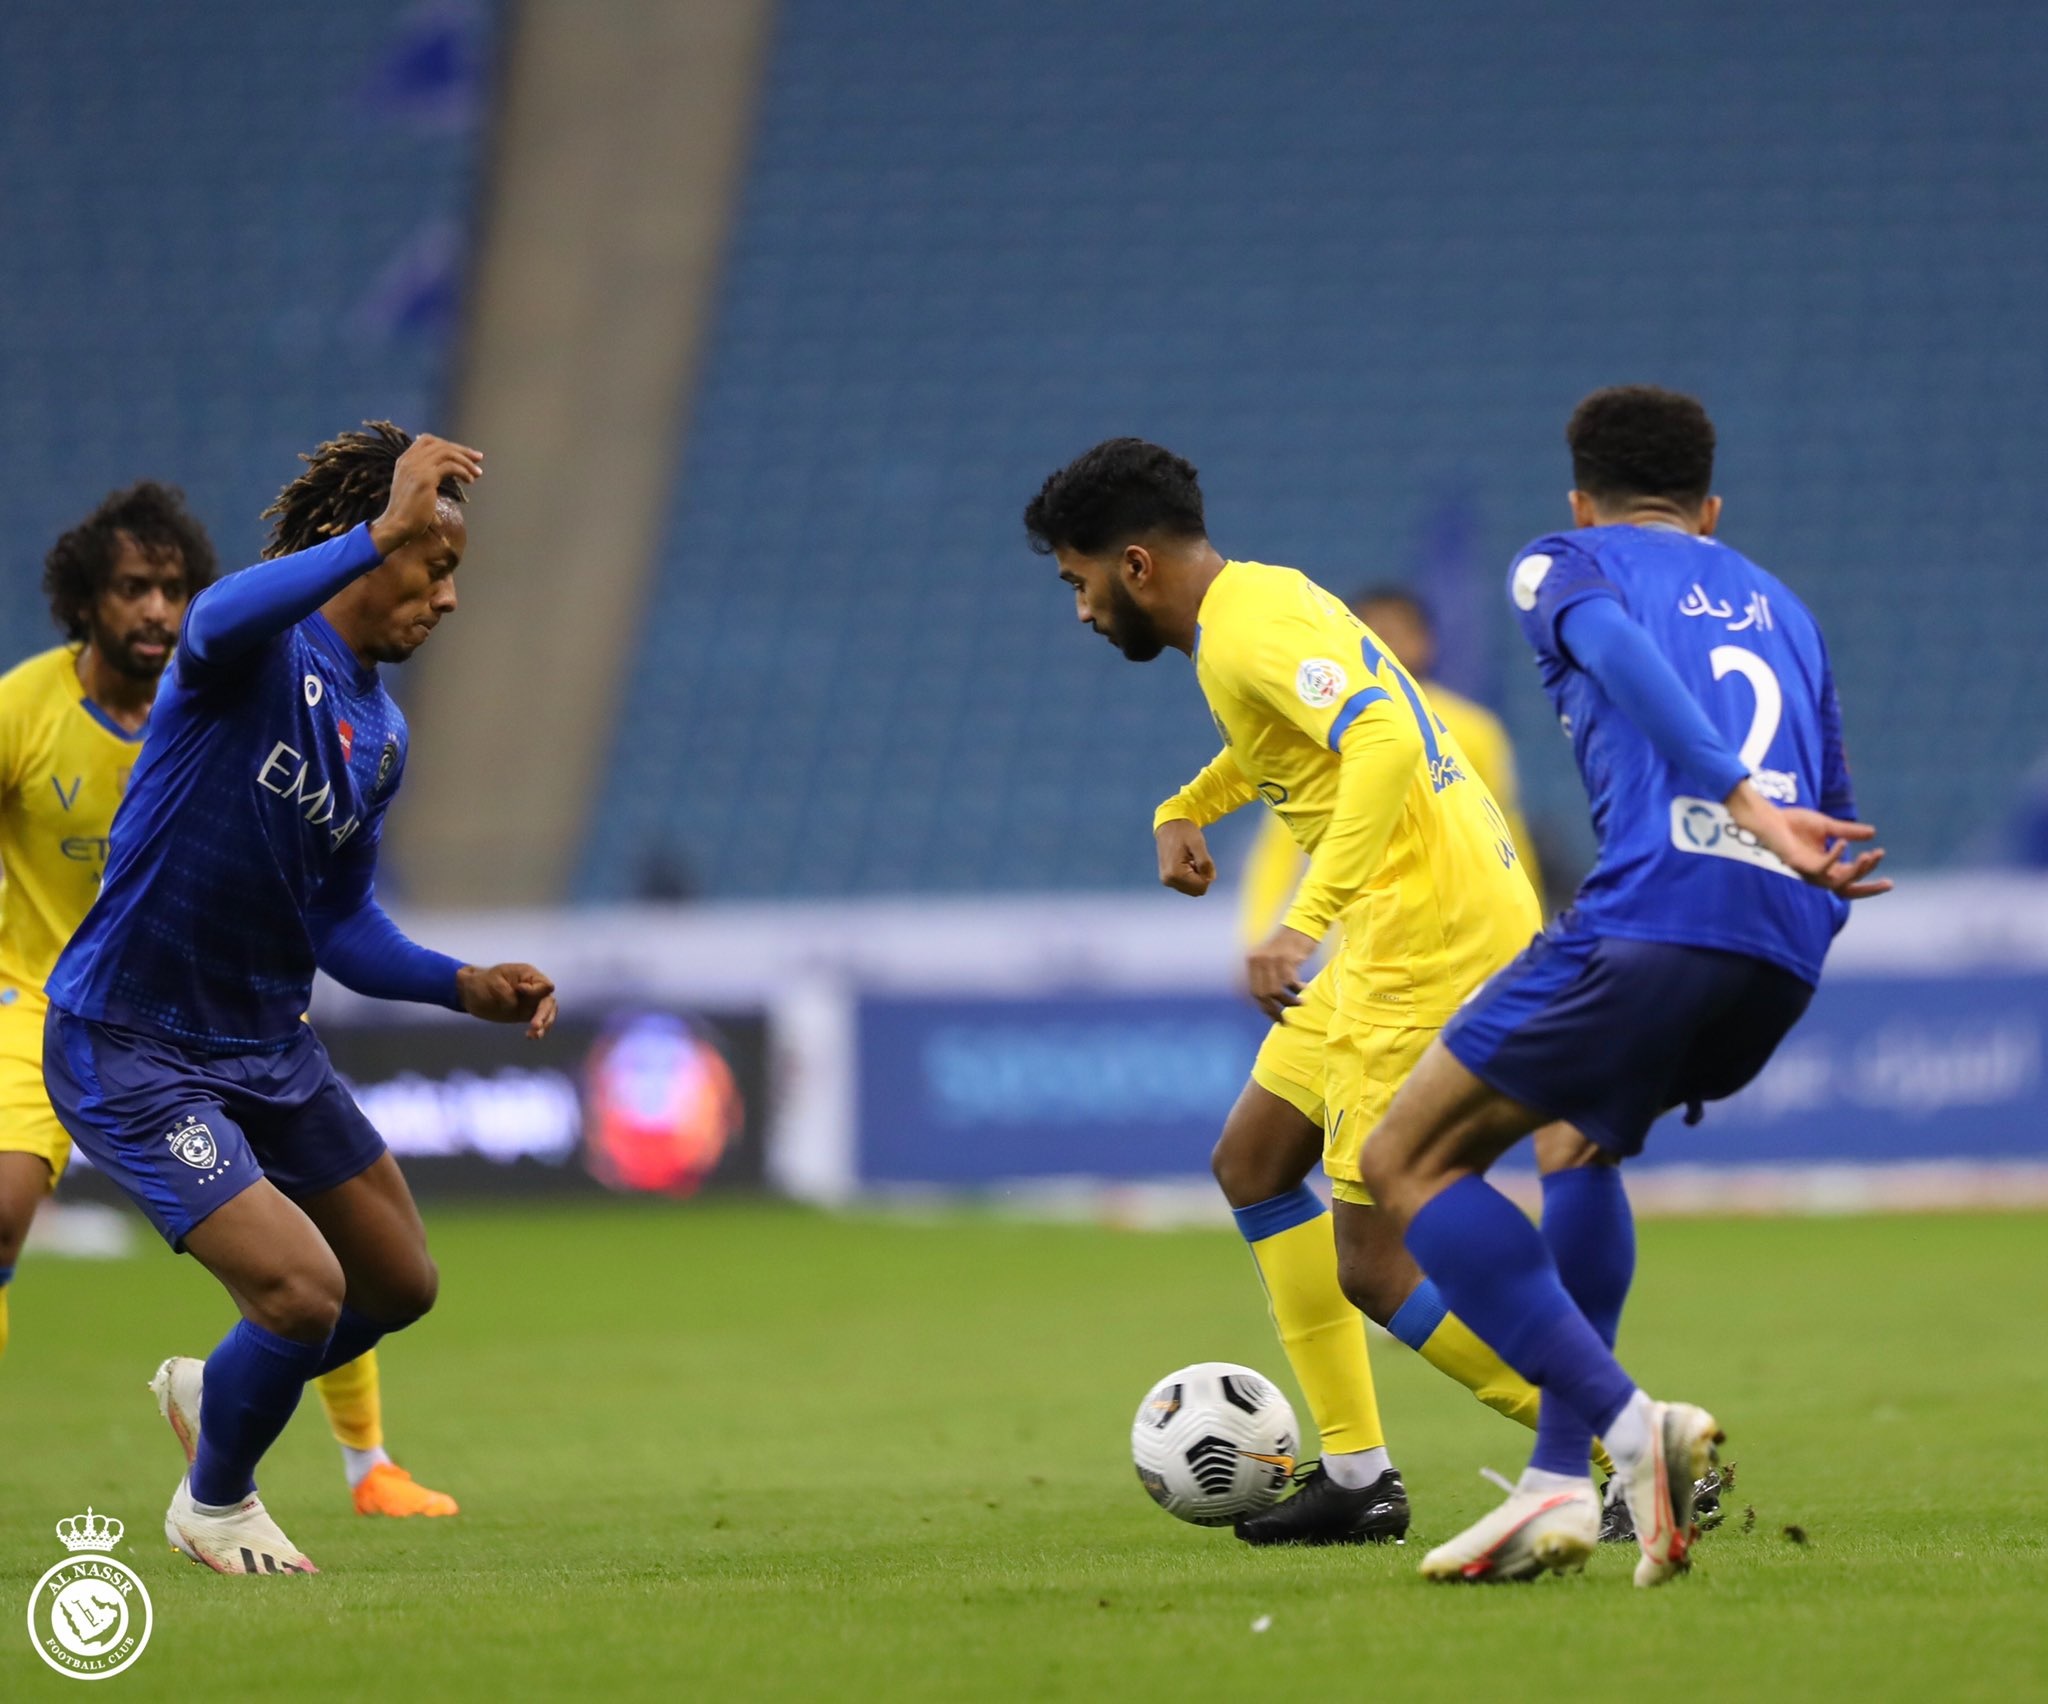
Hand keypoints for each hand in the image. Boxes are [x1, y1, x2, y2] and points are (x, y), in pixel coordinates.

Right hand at [370, 434, 482, 557]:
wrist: (396, 526)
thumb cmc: (407, 513)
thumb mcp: (413, 487)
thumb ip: (424, 476)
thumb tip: (442, 472)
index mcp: (405, 460)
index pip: (427, 440)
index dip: (447, 444)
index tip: (464, 454)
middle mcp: (409, 460)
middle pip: (440, 445)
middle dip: (462, 450)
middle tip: (478, 458)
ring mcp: (416, 467)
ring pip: (447, 453)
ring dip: (466, 461)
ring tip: (477, 473)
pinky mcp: (425, 479)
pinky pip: (450, 466)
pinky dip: (463, 471)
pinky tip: (469, 480)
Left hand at [456, 962, 557, 1038]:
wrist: (470, 994)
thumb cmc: (481, 983)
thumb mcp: (493, 983)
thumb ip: (509, 993)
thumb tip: (521, 999)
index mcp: (528, 975)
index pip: (543, 984)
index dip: (535, 991)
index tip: (519, 990)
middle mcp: (534, 988)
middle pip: (548, 1001)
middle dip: (544, 1014)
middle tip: (535, 1026)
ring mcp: (531, 1002)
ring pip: (547, 1013)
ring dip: (544, 1024)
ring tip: (535, 1035)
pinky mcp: (526, 1013)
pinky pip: (539, 1021)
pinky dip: (538, 1030)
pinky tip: (532, 1037)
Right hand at [1156, 819, 1215, 895]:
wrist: (1169, 825)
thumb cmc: (1184, 832)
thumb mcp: (1198, 844)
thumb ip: (1205, 863)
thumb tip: (1210, 879)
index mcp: (1175, 873)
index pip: (1201, 887)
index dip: (1207, 875)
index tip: (1202, 859)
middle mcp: (1169, 881)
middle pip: (1196, 891)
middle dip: (1202, 877)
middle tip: (1196, 859)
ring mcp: (1167, 881)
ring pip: (1192, 889)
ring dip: (1196, 876)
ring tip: (1190, 860)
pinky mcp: (1167, 879)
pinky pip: (1186, 885)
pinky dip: (1190, 876)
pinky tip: (1187, 862)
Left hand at [1247, 925, 1317, 1020]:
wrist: (1302, 925)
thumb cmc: (1291, 945)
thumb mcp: (1272, 959)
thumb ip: (1267, 976)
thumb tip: (1269, 1003)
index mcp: (1252, 961)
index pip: (1254, 992)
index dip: (1264, 1007)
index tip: (1275, 1017)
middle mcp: (1258, 960)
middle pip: (1263, 994)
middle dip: (1274, 1010)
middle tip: (1285, 1020)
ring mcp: (1271, 959)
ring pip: (1276, 991)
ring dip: (1289, 1001)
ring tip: (1300, 1003)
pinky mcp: (1286, 958)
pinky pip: (1290, 982)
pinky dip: (1298, 989)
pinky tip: (1305, 989)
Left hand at [1723, 781, 1892, 899]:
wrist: (1769, 817)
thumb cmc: (1793, 823)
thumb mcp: (1827, 826)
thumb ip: (1848, 831)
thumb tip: (1873, 833)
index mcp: (1826, 866)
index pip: (1852, 879)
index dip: (1869, 872)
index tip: (1883, 855)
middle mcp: (1818, 873)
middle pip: (1848, 889)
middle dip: (1869, 888)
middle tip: (1889, 883)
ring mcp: (1807, 871)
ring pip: (1836, 883)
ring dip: (1856, 872)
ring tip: (1870, 856)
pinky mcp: (1797, 864)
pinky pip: (1819, 868)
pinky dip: (1833, 857)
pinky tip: (1842, 843)